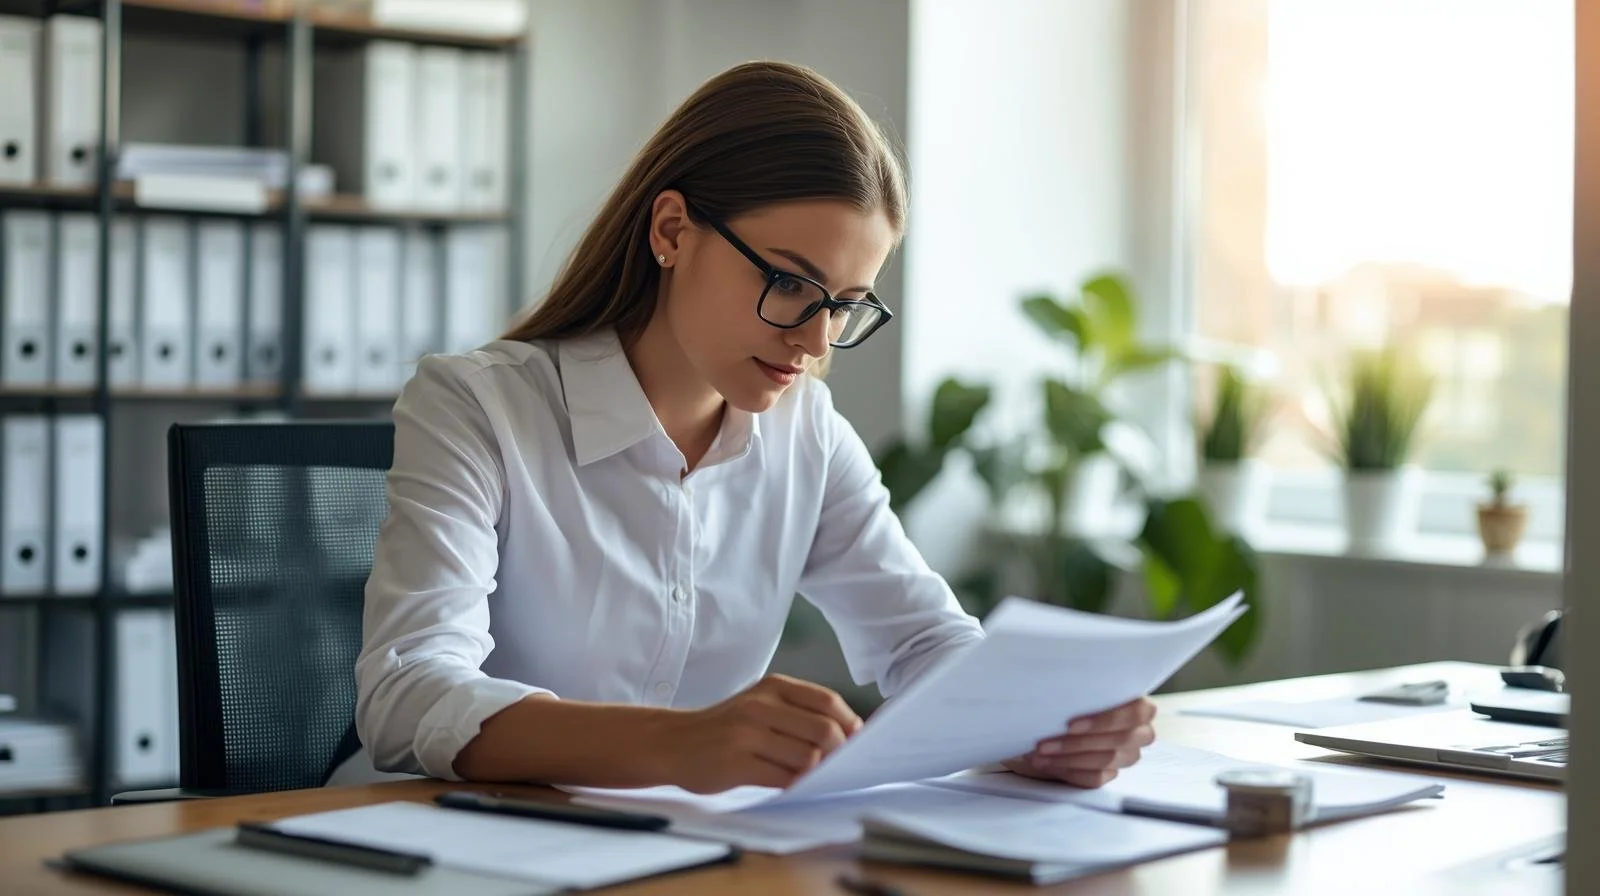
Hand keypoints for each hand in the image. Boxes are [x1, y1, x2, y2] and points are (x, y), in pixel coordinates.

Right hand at [652, 674, 862, 792]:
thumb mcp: (761, 704)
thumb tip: (849, 736)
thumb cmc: (727, 727)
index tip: (859, 742)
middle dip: (840, 754)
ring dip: (819, 774)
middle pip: (823, 731)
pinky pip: (783, 779)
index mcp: (773, 687)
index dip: (850, 724)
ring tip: (818, 780)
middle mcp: (761, 705)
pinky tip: (797, 788)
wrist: (673, 741)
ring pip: (807, 757)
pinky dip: (798, 787)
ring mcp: (747, 734)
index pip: (828, 701)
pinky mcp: (736, 763)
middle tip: (841, 768)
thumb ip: (798, 714)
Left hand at [1002, 697, 1156, 787]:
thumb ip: (1079, 689)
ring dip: (1068, 757)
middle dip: (1078, 742)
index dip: (1106, 720)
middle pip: (1121, 740)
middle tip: (1045, 743)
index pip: (1137, 713)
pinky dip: (1068, 771)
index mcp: (1136, 703)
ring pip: (1106, 760)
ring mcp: (1125, 755)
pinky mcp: (1110, 774)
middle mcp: (1138, 731)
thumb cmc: (1062, 700)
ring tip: (1040, 753)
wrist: (1044, 723)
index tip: (1071, 724)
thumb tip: (1067, 689)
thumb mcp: (1070, 688)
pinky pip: (1095, 778)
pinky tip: (1047, 763)